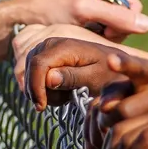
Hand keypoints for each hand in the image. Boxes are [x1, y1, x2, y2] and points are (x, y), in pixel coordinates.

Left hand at [6, 0, 147, 44]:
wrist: (17, 23)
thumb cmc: (48, 12)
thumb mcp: (83, 11)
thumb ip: (115, 16)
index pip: (133, 7)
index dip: (125, 23)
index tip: (104, 32)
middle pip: (124, 19)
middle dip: (112, 32)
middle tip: (92, 36)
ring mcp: (90, 8)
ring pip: (113, 30)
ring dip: (101, 38)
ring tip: (82, 39)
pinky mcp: (82, 22)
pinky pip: (99, 34)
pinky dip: (92, 40)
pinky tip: (78, 42)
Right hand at [21, 35, 147, 109]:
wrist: (117, 65)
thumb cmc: (110, 73)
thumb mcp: (95, 78)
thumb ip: (72, 77)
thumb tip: (48, 78)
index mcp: (64, 46)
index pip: (38, 64)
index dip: (35, 87)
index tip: (41, 107)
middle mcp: (52, 42)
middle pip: (30, 68)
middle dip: (38, 90)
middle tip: (60, 102)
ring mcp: (48, 47)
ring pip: (30, 71)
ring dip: (42, 89)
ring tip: (64, 96)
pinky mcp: (47, 54)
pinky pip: (34, 71)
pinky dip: (43, 85)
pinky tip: (61, 91)